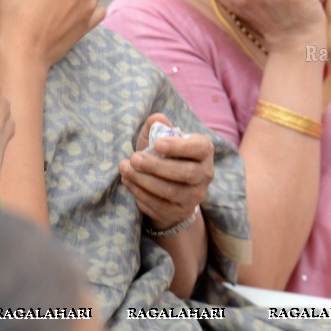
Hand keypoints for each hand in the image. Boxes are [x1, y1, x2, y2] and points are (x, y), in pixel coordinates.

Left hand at [118, 113, 213, 231]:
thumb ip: (157, 127)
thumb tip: (155, 119)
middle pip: (186, 173)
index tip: (157, 144)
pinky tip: (128, 182)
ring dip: (144, 181)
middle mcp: (205, 174)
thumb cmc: (163, 154)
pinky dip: (141, 194)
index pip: (199, 148)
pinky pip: (160, 206)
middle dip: (156, 166)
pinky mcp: (179, 212)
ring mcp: (194, 196)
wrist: (168, 185)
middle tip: (134, 158)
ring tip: (125, 169)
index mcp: (203, 150)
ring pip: (171, 192)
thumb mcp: (160, 138)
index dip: (179, 147)